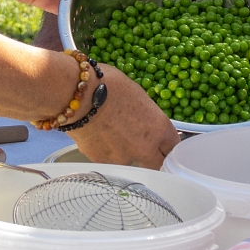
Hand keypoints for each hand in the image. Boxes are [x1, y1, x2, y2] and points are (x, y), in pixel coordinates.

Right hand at [65, 65, 179, 168]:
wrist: (75, 94)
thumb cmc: (107, 84)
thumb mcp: (138, 95)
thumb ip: (146, 115)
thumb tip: (143, 121)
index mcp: (158, 128)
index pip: (173, 148)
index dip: (168, 147)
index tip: (164, 146)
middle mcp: (144, 148)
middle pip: (157, 164)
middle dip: (152, 158)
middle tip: (141, 147)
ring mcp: (122, 158)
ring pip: (129, 162)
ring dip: (124, 153)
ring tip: (109, 134)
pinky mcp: (101, 162)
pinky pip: (107, 160)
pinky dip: (104, 151)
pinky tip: (96, 136)